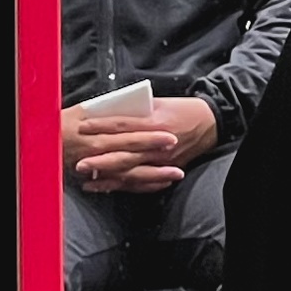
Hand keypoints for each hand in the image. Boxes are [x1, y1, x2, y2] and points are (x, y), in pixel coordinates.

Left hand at [63, 95, 218, 191]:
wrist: (211, 122)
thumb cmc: (183, 109)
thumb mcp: (160, 103)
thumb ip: (137, 111)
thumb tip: (111, 113)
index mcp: (154, 122)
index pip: (123, 125)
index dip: (102, 127)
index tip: (83, 127)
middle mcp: (157, 144)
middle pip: (124, 154)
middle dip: (100, 160)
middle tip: (79, 163)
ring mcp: (162, 160)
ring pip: (131, 172)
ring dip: (108, 177)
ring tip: (87, 180)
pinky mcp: (165, 171)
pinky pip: (142, 183)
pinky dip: (123, 186)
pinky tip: (105, 187)